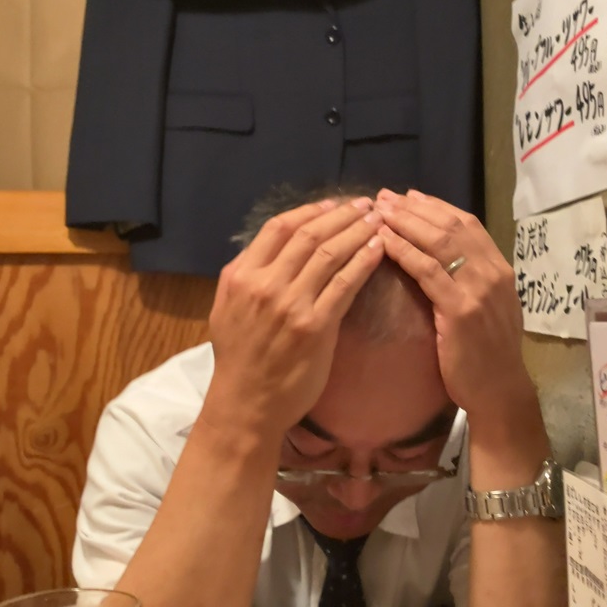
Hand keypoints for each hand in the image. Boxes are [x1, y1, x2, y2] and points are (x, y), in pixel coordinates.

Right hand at [204, 198, 384, 438]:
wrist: (246, 403)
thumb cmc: (239, 358)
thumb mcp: (226, 308)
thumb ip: (246, 275)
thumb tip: (270, 248)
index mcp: (240, 275)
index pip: (279, 228)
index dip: (311, 210)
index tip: (334, 203)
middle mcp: (264, 284)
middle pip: (308, 235)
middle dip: (342, 215)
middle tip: (367, 205)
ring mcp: (290, 305)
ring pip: (329, 254)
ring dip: (358, 232)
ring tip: (379, 221)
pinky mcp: (315, 327)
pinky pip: (344, 284)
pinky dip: (363, 262)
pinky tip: (378, 250)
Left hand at [375, 190, 535, 422]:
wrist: (500, 390)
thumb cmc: (487, 353)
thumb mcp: (488, 306)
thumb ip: (471, 278)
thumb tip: (445, 254)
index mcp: (500, 268)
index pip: (466, 223)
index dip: (435, 206)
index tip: (408, 196)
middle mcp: (492, 272)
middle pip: (450, 226)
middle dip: (414, 208)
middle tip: (385, 197)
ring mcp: (479, 290)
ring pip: (439, 242)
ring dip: (405, 222)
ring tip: (378, 211)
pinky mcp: (461, 310)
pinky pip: (428, 271)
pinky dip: (404, 252)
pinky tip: (383, 242)